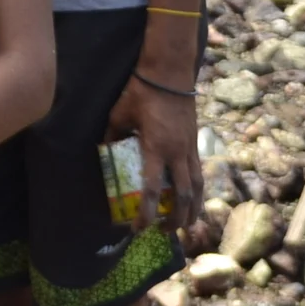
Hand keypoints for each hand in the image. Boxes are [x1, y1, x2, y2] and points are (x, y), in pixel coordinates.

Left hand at [108, 63, 200, 231]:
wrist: (169, 72)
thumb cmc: (141, 92)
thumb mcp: (119, 114)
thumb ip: (113, 136)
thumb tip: (105, 151)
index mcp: (156, 148)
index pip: (151, 189)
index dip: (145, 212)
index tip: (138, 228)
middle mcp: (177, 152)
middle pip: (183, 196)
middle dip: (176, 218)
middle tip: (165, 232)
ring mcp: (190, 148)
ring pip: (197, 187)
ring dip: (193, 209)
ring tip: (187, 224)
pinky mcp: (195, 142)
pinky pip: (199, 173)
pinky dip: (197, 190)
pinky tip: (193, 198)